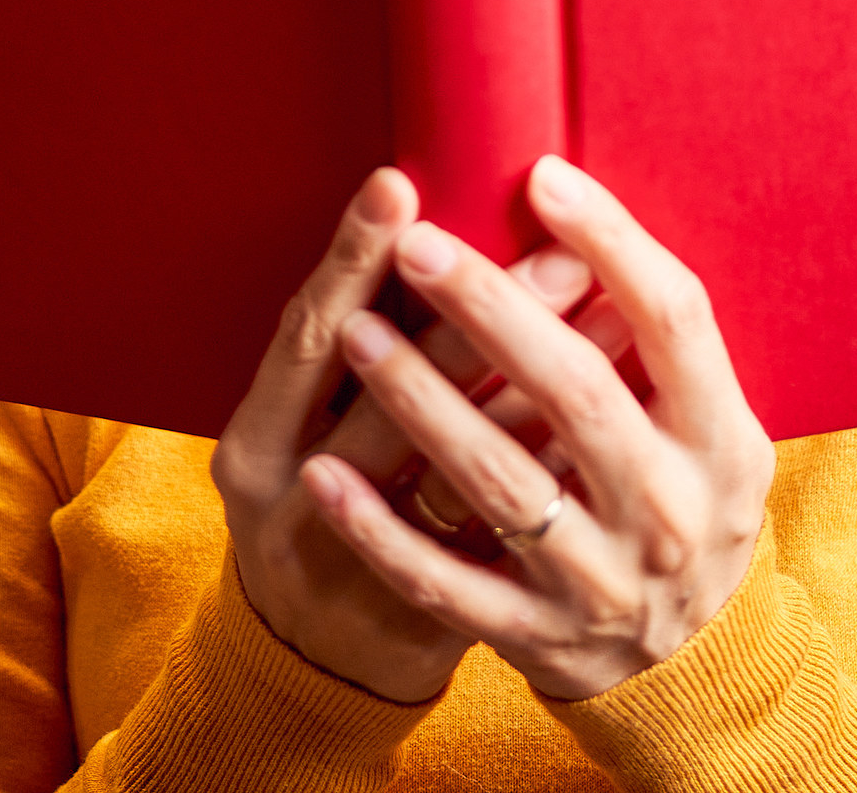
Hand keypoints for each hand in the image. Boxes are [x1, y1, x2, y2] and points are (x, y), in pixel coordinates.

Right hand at [210, 167, 595, 703]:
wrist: (313, 671)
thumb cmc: (310, 509)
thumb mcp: (291, 433)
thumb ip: (341, 348)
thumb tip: (425, 229)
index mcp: (251, 448)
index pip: (303, 338)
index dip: (348, 260)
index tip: (401, 186)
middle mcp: (296, 511)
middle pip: (394, 403)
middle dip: (480, 316)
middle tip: (554, 244)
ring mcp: (364, 575)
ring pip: (462, 471)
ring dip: (540, 382)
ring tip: (603, 305)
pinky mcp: (428, 624)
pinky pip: (503, 538)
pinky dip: (556, 466)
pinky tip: (605, 407)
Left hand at [297, 155, 774, 700]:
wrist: (690, 671)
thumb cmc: (683, 507)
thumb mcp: (709, 432)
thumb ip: (661, 348)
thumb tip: (581, 221)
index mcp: (722, 441)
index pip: (674, 319)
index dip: (614, 243)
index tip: (543, 177)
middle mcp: (669, 511)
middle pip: (575, 391)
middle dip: (490, 310)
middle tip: (416, 244)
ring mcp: (602, 582)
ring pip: (501, 481)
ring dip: (421, 399)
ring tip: (356, 329)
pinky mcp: (537, 638)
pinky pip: (445, 581)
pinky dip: (380, 530)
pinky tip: (325, 473)